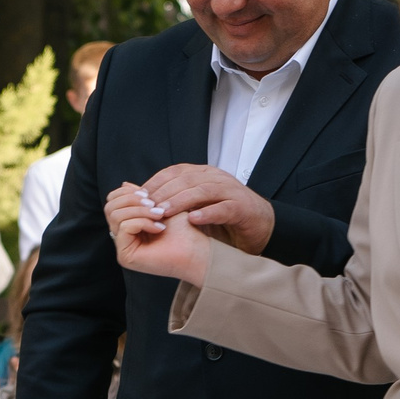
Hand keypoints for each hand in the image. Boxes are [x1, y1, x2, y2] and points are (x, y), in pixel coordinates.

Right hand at [106, 183, 213, 286]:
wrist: (197, 248)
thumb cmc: (184, 227)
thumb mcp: (160, 203)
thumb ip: (141, 196)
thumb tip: (124, 184)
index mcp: (128, 223)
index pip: (112, 201)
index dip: (127, 192)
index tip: (148, 194)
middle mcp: (122, 236)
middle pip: (110, 207)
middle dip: (132, 200)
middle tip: (154, 204)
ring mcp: (123, 247)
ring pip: (116, 216)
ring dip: (139, 210)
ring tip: (159, 215)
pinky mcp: (126, 256)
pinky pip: (124, 228)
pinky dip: (142, 222)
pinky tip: (159, 228)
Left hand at [136, 164, 274, 254]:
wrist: (260, 226)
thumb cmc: (225, 217)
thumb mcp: (197, 205)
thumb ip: (174, 199)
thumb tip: (140, 195)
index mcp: (204, 174)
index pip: (175, 172)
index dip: (156, 182)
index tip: (139, 197)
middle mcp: (216, 178)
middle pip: (186, 180)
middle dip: (164, 192)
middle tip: (146, 207)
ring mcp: (231, 192)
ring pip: (202, 191)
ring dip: (180, 201)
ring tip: (163, 213)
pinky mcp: (242, 208)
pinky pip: (223, 208)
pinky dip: (208, 213)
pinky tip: (193, 220)